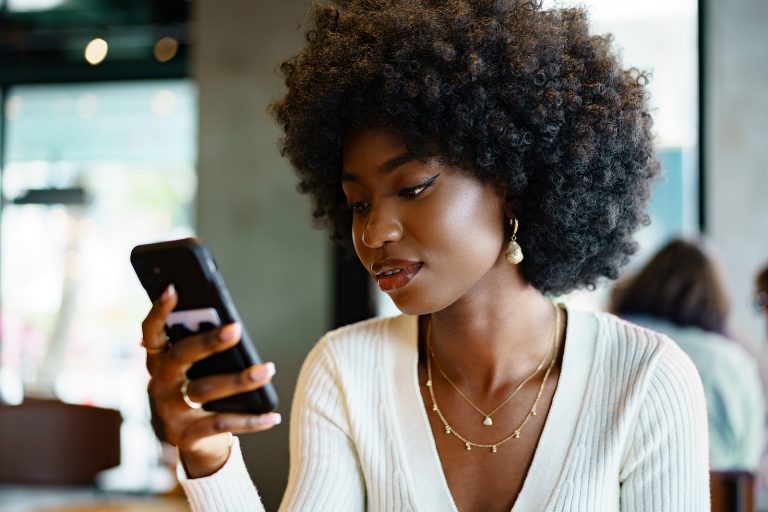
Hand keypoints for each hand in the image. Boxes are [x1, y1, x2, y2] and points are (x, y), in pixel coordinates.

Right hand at [141, 285, 280, 477]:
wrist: (197, 443)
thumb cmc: (203, 392)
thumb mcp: (199, 370)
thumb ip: (205, 349)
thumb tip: (232, 327)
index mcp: (159, 361)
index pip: (151, 332)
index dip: (159, 312)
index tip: (172, 289)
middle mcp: (159, 384)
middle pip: (181, 357)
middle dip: (208, 341)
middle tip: (236, 328)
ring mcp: (169, 411)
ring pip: (204, 390)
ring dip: (239, 380)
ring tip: (267, 370)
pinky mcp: (185, 436)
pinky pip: (221, 424)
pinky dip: (250, 419)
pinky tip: (272, 415)